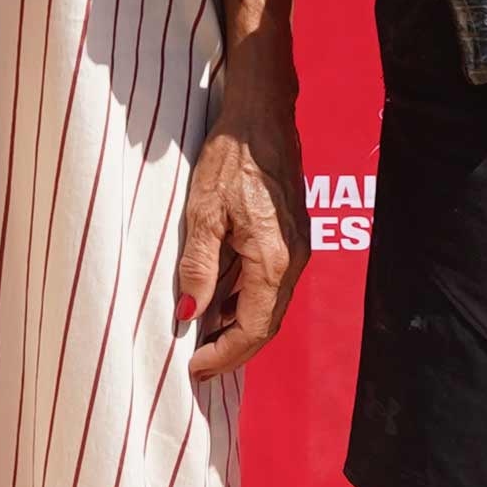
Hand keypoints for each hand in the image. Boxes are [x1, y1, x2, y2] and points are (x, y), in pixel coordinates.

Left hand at [175, 52, 302, 379]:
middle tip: (198, 366)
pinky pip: (271, 284)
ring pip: (269, 305)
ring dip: (238, 327)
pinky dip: (245, 302)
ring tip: (202, 340)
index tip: (195, 370)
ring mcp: (297, 248)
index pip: (253, 328)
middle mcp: (293, 260)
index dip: (224, 355)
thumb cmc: (231, 158)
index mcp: (273, 259)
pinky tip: (219, 302)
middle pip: (266, 324)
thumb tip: (189, 315)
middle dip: (232, 349)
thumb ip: (199, 268)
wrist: (262, 116)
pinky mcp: (292, 237)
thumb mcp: (203, 213)